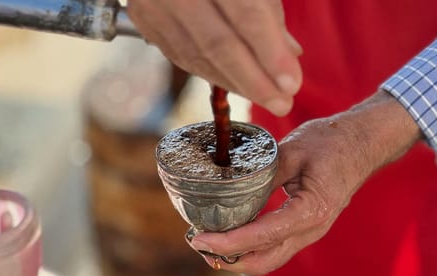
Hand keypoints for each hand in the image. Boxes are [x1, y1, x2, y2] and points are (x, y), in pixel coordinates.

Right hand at [127, 0, 302, 115]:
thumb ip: (267, 8)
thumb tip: (289, 53)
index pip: (246, 14)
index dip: (271, 53)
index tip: (292, 83)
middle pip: (218, 44)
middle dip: (255, 81)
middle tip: (282, 103)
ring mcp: (154, 3)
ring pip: (197, 56)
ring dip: (235, 84)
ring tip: (267, 98)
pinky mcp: (144, 18)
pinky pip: (181, 56)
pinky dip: (212, 74)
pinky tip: (236, 84)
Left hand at [189, 91, 422, 274]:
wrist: (362, 143)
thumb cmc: (331, 142)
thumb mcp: (291, 151)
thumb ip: (261, 176)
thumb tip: (226, 192)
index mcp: (311, 211)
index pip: (262, 237)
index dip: (227, 242)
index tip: (199, 238)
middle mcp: (312, 229)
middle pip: (265, 261)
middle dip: (229, 259)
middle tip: (198, 244)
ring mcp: (311, 232)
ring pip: (270, 259)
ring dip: (238, 257)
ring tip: (208, 243)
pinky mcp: (306, 228)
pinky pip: (275, 247)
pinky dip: (250, 247)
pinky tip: (231, 235)